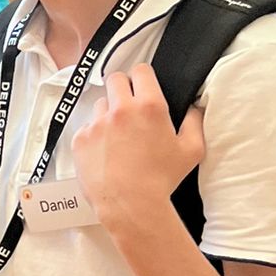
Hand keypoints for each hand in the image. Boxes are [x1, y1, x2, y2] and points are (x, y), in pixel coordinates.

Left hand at [73, 66, 204, 242]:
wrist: (129, 205)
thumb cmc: (162, 179)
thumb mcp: (192, 150)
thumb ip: (195, 122)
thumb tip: (194, 107)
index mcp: (149, 106)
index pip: (141, 71)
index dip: (142, 77)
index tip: (143, 86)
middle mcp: (120, 109)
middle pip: (115, 79)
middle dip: (122, 88)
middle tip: (129, 106)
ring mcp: (97, 123)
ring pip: (100, 104)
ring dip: (109, 113)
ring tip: (118, 135)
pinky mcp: (80, 139)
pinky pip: (87, 127)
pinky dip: (95, 135)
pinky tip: (105, 152)